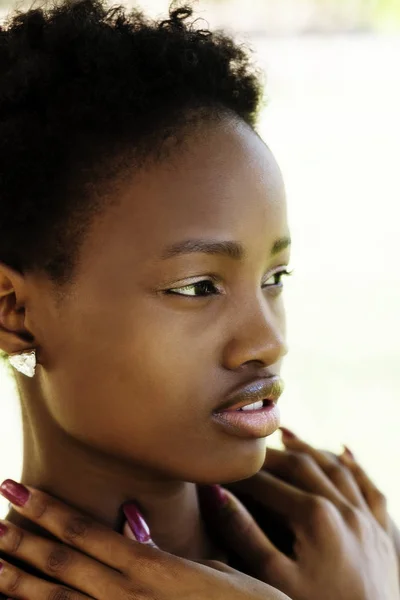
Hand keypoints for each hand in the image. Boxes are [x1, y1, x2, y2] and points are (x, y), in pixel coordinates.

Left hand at [0, 479, 288, 599]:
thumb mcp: (210, 568)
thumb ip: (163, 548)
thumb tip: (130, 520)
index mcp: (147, 566)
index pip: (83, 530)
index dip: (47, 509)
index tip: (18, 489)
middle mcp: (126, 595)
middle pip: (61, 561)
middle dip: (22, 540)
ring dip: (21, 581)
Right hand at [206, 431, 399, 599]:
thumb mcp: (274, 577)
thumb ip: (244, 533)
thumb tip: (216, 494)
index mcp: (314, 515)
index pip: (268, 483)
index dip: (242, 473)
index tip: (222, 466)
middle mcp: (343, 507)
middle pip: (301, 465)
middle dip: (272, 456)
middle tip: (250, 450)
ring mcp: (366, 517)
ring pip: (335, 468)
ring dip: (310, 451)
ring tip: (288, 440)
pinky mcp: (381, 531)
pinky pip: (369, 487)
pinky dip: (355, 466)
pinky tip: (343, 454)